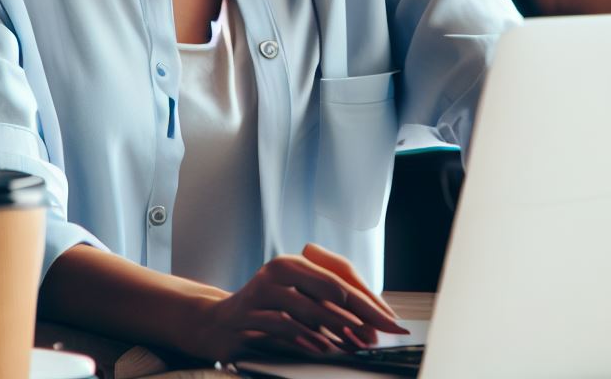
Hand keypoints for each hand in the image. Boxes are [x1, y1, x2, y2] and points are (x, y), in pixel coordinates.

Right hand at [189, 242, 409, 363]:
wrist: (219, 323)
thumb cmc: (267, 313)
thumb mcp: (297, 304)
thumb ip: (326, 309)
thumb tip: (368, 327)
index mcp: (296, 263)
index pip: (341, 276)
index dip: (368, 299)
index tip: (391, 320)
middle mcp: (279, 269)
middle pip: (328, 287)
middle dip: (358, 313)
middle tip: (379, 333)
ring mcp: (262, 289)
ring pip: (306, 305)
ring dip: (333, 326)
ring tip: (354, 341)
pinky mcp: (248, 312)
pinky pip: (280, 323)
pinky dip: (303, 336)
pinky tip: (319, 347)